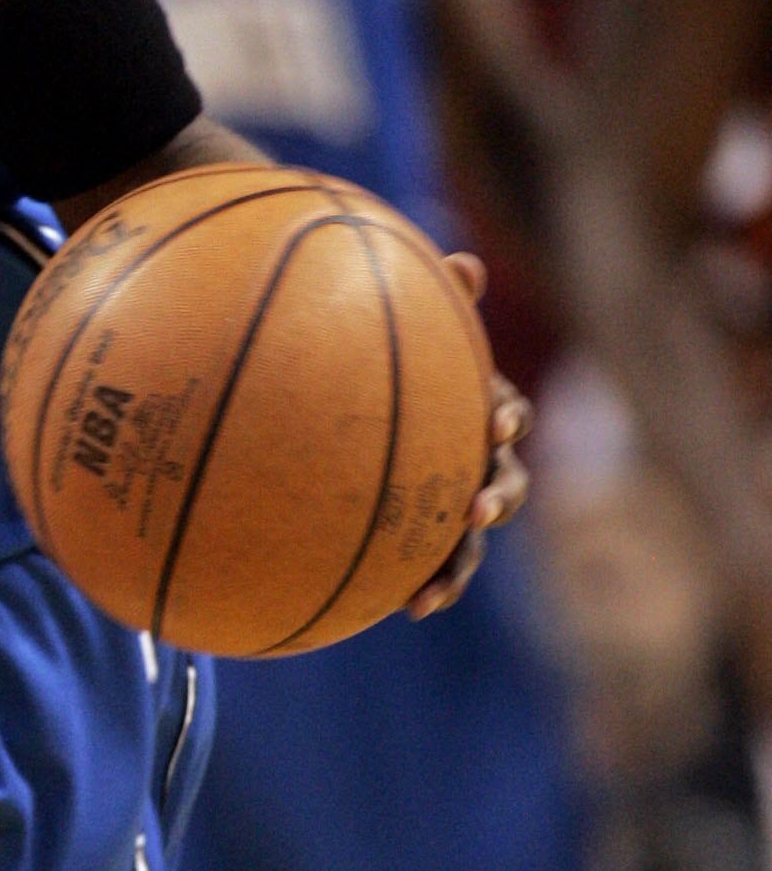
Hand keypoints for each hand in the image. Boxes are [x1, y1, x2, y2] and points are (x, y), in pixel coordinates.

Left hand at [408, 252, 530, 620]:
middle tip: (478, 510)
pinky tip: (402, 609)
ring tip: (432, 593)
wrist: (362, 415)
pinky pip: (432, 565)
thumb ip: (436, 303)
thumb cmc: (395, 364)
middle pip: (506, 485)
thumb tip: (464, 261)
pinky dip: (426, 586)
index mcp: (479, 412)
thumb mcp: (414, 332)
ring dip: (458, 565)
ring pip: (470, 542)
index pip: (507, 413)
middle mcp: (478, 463)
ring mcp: (454, 504)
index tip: (495, 423)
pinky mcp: (426, 538)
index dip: (507, 417)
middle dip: (497, 499)